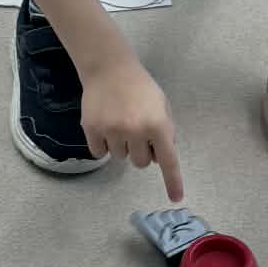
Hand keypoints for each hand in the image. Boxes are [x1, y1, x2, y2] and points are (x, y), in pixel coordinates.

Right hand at [81, 57, 182, 200]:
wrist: (109, 67)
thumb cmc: (140, 87)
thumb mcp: (162, 105)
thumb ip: (165, 132)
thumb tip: (159, 159)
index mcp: (157, 124)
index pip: (168, 160)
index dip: (173, 181)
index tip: (176, 198)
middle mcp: (136, 130)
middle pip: (140, 163)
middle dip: (141, 151)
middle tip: (136, 130)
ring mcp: (112, 131)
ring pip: (119, 158)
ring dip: (121, 146)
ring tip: (119, 122)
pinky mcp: (91, 129)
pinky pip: (99, 153)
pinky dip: (103, 145)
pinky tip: (105, 125)